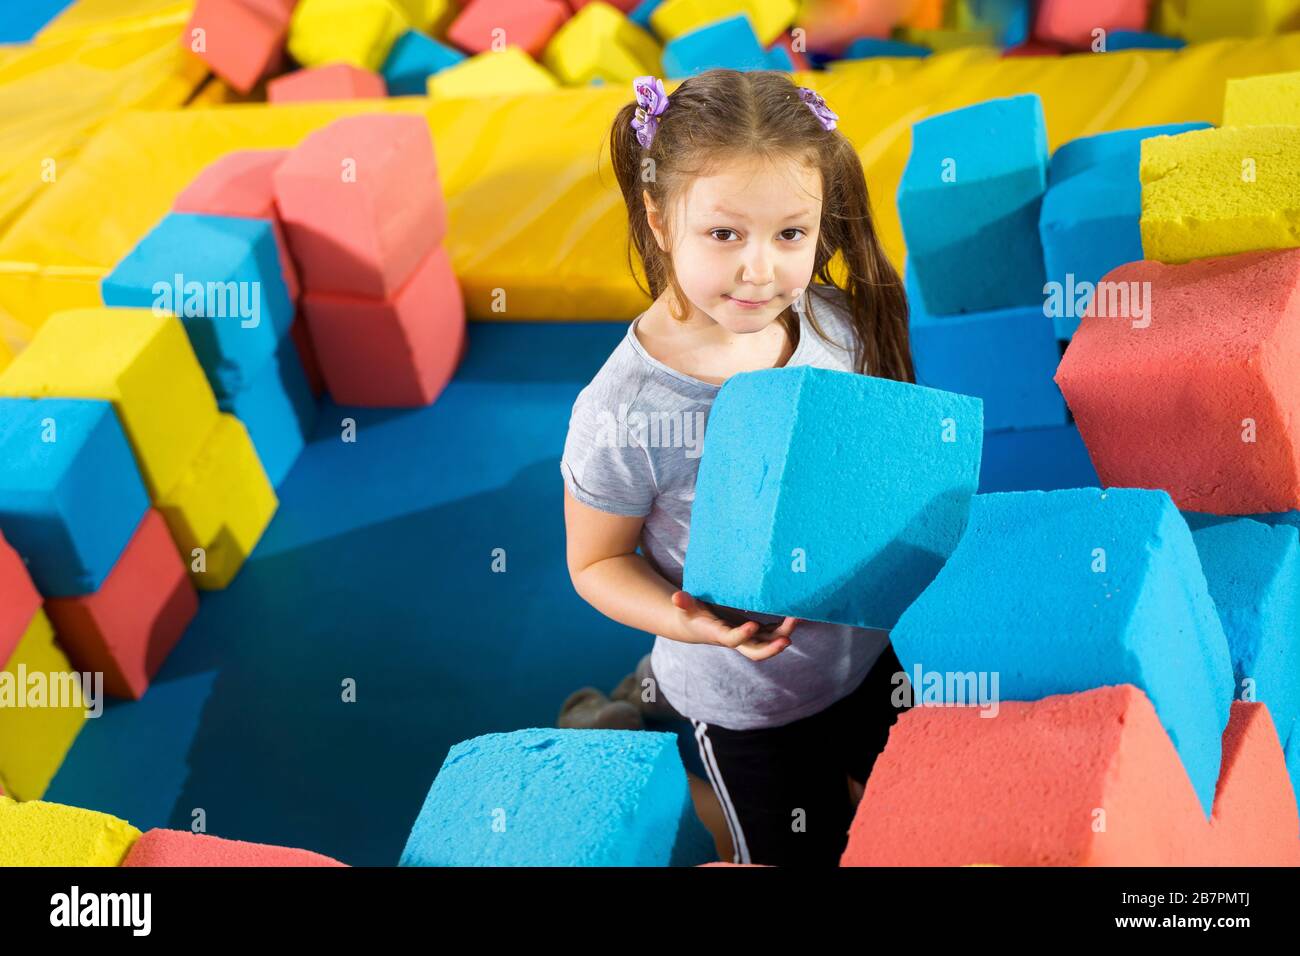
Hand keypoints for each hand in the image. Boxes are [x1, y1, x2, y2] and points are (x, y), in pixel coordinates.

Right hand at [670, 591, 798, 660]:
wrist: (697, 626)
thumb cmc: (691, 614)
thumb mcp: (686, 608)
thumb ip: (684, 602)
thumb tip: (676, 596)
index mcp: (719, 634)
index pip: (732, 640)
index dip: (742, 635)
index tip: (753, 624)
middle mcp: (736, 639)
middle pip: (756, 651)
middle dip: (772, 648)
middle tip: (787, 639)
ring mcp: (748, 637)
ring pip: (769, 641)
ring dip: (784, 634)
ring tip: (798, 618)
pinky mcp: (755, 630)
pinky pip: (773, 631)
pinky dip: (785, 626)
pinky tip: (798, 615)